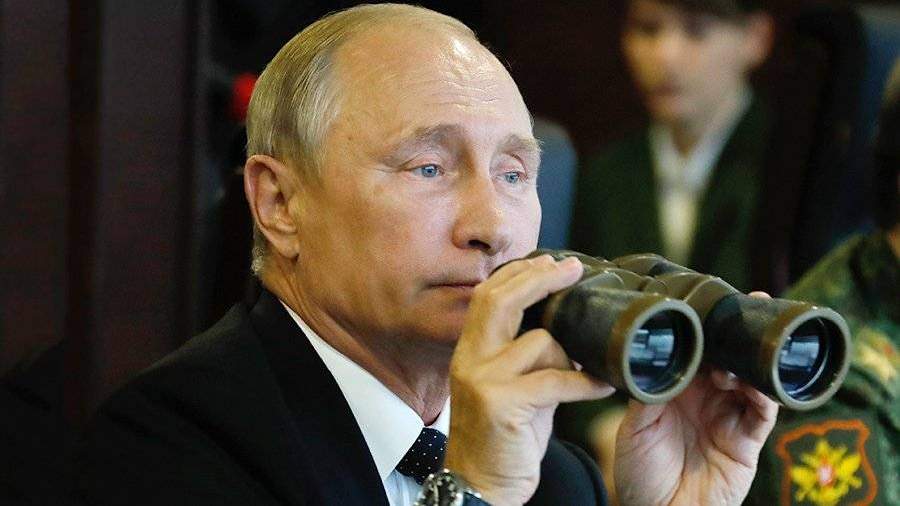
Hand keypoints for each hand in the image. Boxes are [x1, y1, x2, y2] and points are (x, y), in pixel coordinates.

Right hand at [444, 255, 614, 505]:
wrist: (479, 485)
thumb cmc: (501, 435)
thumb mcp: (505, 384)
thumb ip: (523, 351)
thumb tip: (561, 322)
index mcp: (469, 350)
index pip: (488, 295)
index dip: (521, 273)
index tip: (553, 261)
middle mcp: (469, 359)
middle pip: (501, 300)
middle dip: (541, 278)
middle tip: (574, 269)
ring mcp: (482, 380)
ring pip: (539, 341)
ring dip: (571, 354)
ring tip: (583, 370)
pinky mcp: (502, 404)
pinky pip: (557, 381)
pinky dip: (586, 383)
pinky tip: (602, 387)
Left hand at [614, 293, 778, 505]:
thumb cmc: (640, 473)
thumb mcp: (634, 426)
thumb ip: (647, 392)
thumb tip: (655, 358)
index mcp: (678, 389)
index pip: (697, 351)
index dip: (705, 328)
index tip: (708, 304)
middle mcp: (706, 398)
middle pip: (728, 358)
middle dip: (736, 334)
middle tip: (744, 307)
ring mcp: (729, 418)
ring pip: (750, 379)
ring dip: (747, 362)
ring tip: (734, 355)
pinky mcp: (747, 442)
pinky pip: (763, 413)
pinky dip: (764, 394)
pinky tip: (753, 382)